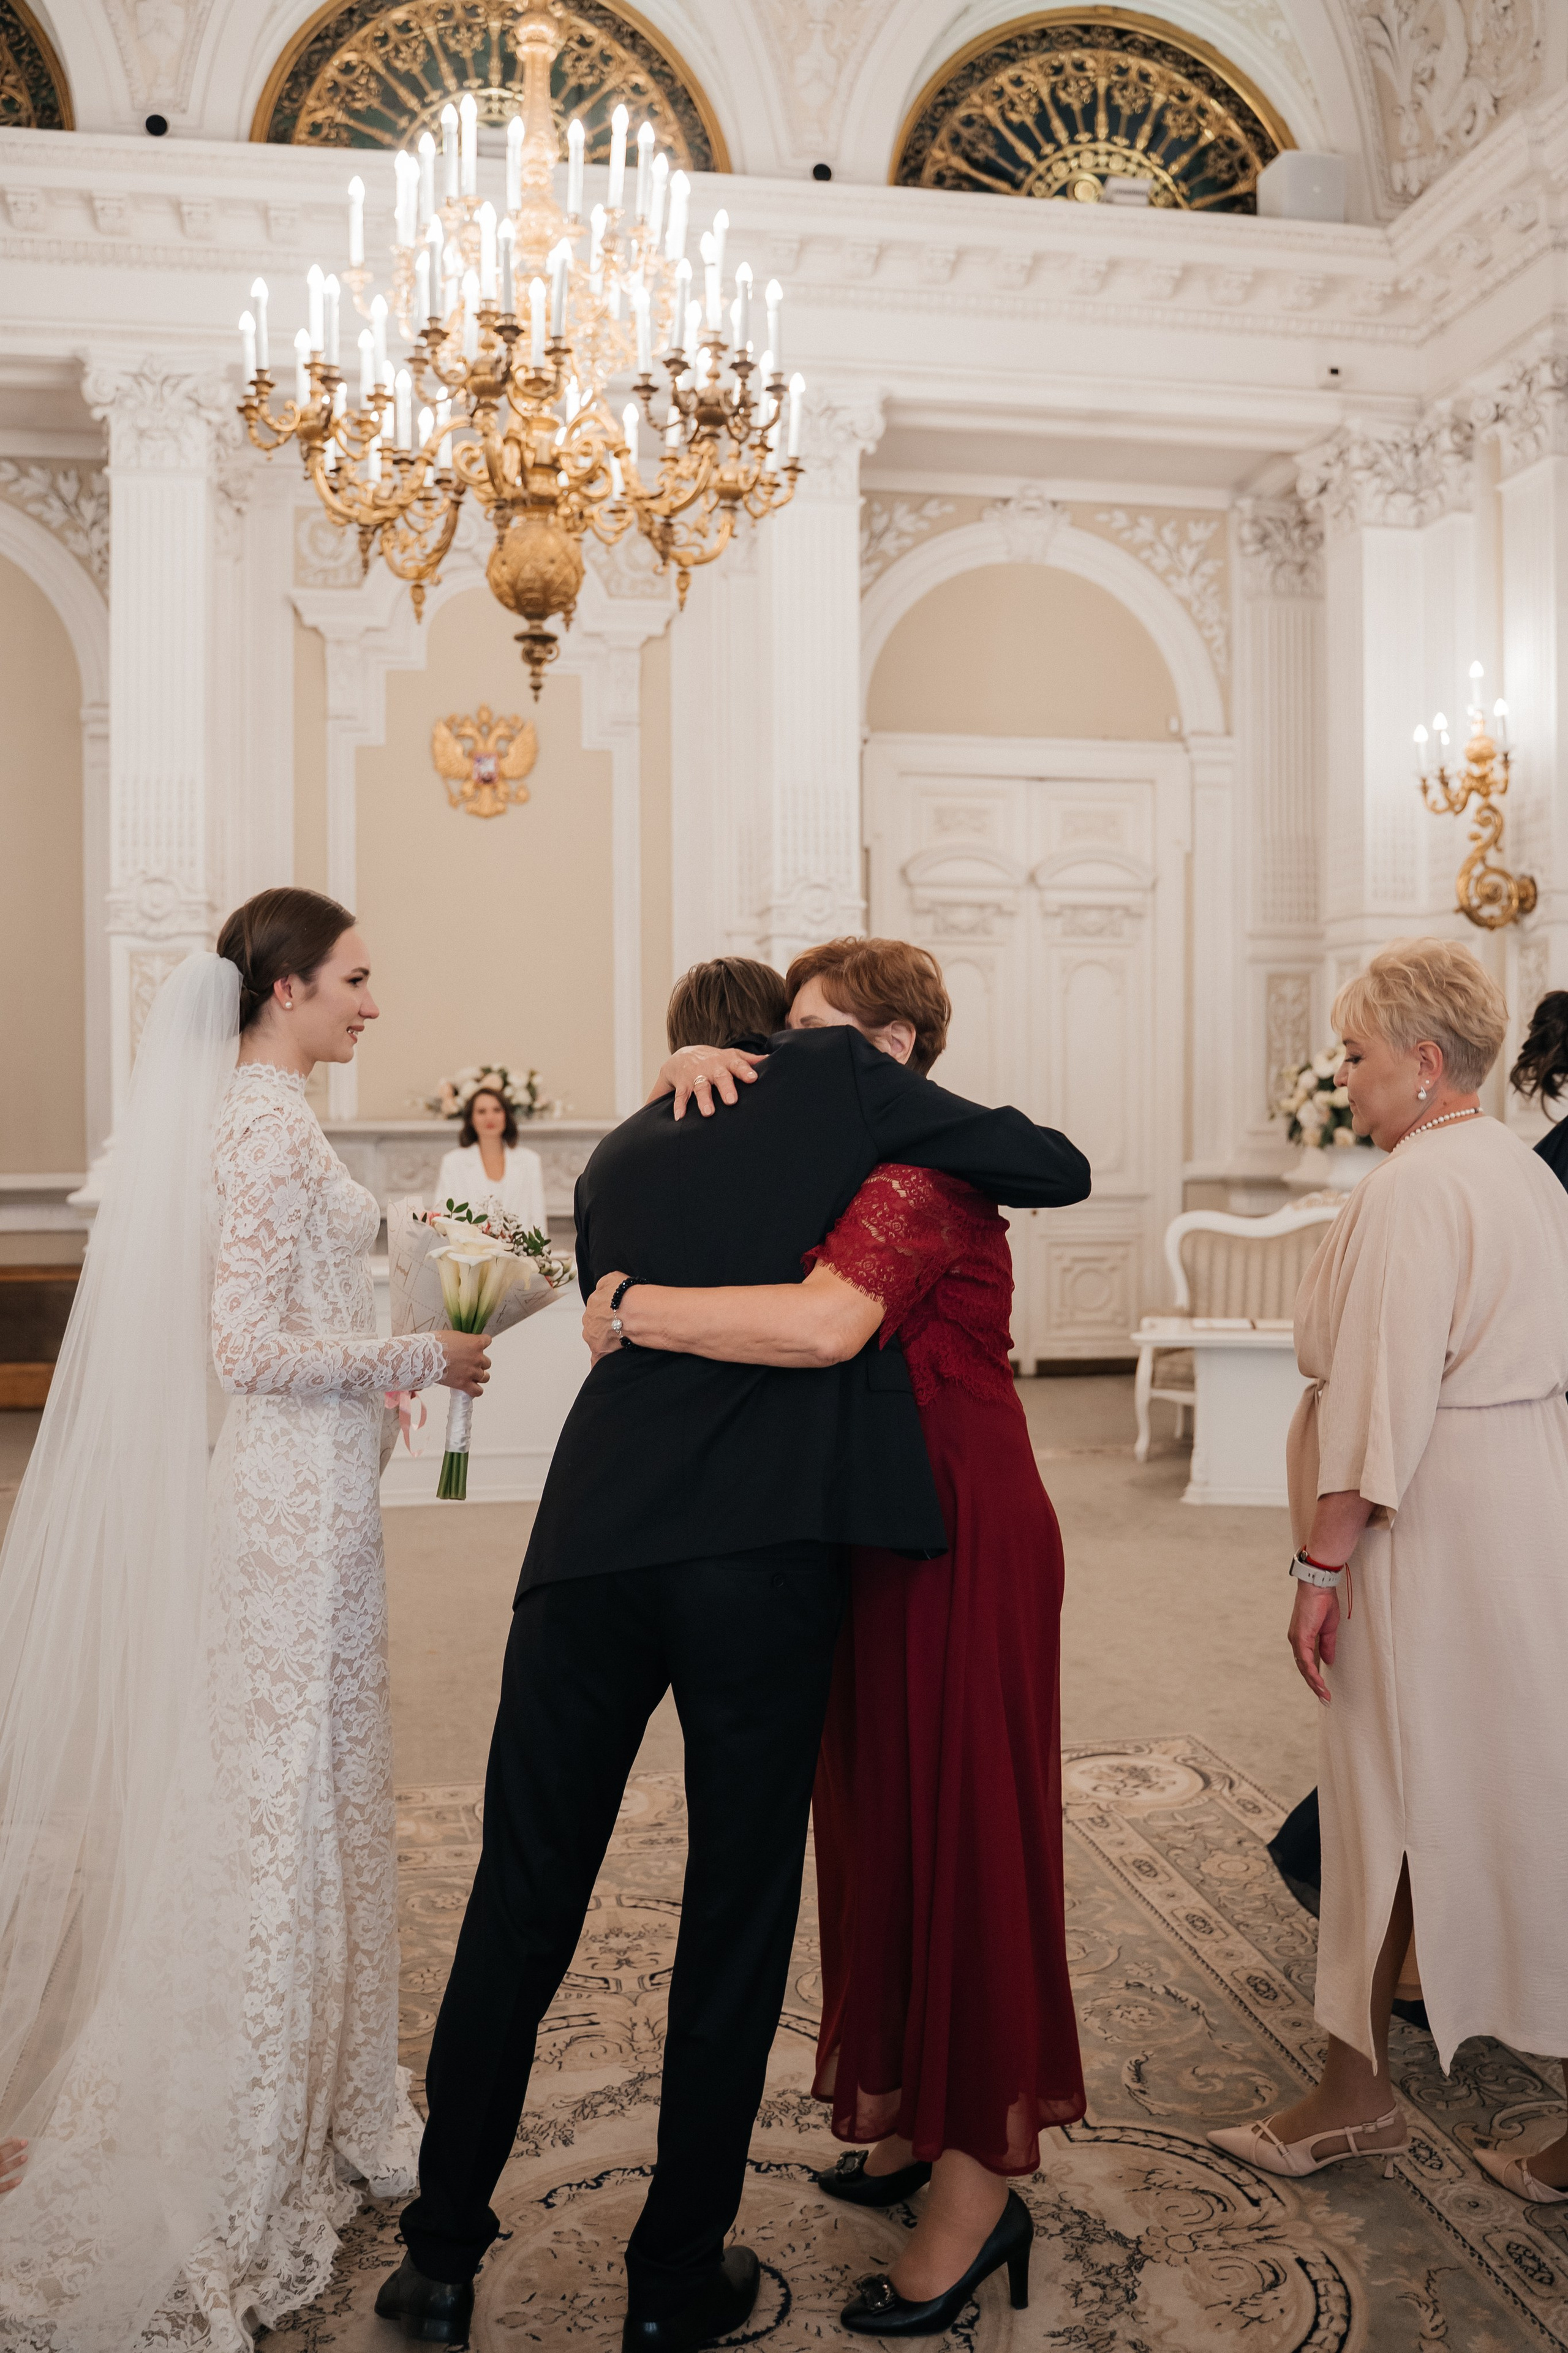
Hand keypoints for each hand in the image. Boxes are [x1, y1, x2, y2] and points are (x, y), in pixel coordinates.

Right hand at [0, 2138, 24, 2194]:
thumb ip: (0, 2150)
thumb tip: (8, 2142)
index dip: (7, 2142)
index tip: (18, 2139)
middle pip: (0, 2156)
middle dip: (12, 2149)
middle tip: (25, 2142)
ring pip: (1, 2170)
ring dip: (13, 2164)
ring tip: (25, 2157)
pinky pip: (0, 2188)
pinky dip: (9, 2184)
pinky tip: (20, 2179)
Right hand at [439, 1330, 491, 1396]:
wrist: (425, 1356)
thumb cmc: (435, 1343)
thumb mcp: (453, 1335)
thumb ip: (463, 1341)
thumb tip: (463, 1344)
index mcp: (475, 1343)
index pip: (488, 1341)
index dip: (482, 1343)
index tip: (477, 1346)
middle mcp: (477, 1358)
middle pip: (487, 1362)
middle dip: (479, 1363)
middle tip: (469, 1363)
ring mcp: (471, 1372)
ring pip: (485, 1377)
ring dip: (480, 1376)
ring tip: (472, 1376)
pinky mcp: (464, 1384)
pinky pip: (478, 1391)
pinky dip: (476, 1390)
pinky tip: (470, 1387)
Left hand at [584, 1271, 627, 1361]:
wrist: (634, 1312)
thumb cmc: (628, 1296)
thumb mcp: (612, 1278)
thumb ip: (605, 1284)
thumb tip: (603, 1288)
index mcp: (593, 1303)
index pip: (597, 1308)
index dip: (608, 1311)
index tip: (617, 1313)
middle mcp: (589, 1320)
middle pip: (595, 1324)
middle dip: (605, 1326)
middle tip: (621, 1326)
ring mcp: (593, 1336)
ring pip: (596, 1339)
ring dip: (604, 1340)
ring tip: (619, 1341)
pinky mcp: (600, 1351)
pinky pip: (597, 1359)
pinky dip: (600, 1361)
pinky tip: (606, 1362)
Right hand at [655, 1045, 764, 1120]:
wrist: (684, 1055)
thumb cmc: (716, 1060)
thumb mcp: (732, 1055)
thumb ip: (750, 1060)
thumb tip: (770, 1059)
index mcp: (726, 1062)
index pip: (737, 1065)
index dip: (745, 1071)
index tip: (752, 1079)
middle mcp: (712, 1068)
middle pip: (720, 1077)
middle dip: (725, 1088)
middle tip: (732, 1101)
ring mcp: (696, 1076)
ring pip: (700, 1087)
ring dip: (704, 1100)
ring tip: (708, 1113)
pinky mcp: (683, 1085)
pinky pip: (681, 1096)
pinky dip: (679, 1106)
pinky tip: (680, 1117)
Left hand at [1289, 1581, 1340, 1705]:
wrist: (1319, 1586)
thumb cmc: (1324, 1603)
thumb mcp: (1328, 1629)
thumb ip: (1327, 1646)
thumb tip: (1328, 1662)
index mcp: (1302, 1638)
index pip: (1306, 1663)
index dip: (1314, 1678)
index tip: (1324, 1691)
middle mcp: (1296, 1640)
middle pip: (1303, 1669)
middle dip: (1314, 1686)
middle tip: (1325, 1700)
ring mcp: (1296, 1639)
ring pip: (1303, 1667)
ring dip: (1314, 1684)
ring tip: (1324, 1696)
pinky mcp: (1300, 1636)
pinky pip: (1304, 1660)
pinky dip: (1311, 1673)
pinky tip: (1319, 1684)